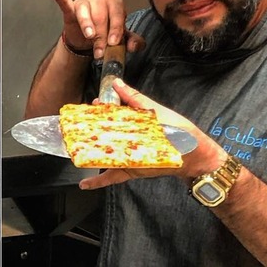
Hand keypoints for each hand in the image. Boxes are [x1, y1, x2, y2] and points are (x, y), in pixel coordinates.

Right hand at [50, 0, 143, 58]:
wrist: (87, 41)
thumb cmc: (106, 35)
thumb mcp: (122, 40)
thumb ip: (133, 42)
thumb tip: (133, 47)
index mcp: (115, 4)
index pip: (117, 14)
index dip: (115, 28)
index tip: (113, 43)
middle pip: (101, 15)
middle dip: (101, 35)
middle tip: (100, 51)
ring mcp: (85, 2)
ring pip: (85, 11)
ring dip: (87, 25)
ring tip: (89, 36)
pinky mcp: (71, 8)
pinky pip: (65, 1)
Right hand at [78, 78, 225, 189]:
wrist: (196, 158)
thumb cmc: (180, 131)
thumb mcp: (157, 112)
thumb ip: (136, 99)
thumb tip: (117, 83)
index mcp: (133, 119)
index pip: (110, 112)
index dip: (98, 109)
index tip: (89, 106)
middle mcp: (127, 136)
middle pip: (103, 133)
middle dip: (86, 131)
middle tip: (70, 128)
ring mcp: (127, 154)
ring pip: (102, 153)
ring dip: (87, 153)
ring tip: (71, 152)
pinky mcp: (129, 170)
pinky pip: (111, 176)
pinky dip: (98, 180)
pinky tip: (85, 183)